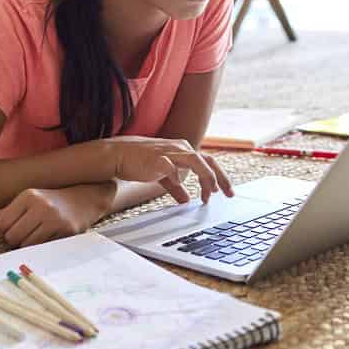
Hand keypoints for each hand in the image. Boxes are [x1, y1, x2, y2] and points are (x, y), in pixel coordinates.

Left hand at [0, 182, 115, 247]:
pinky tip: (47, 237)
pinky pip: (42, 248)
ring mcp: (55, 219)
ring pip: (26, 245)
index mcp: (28, 196)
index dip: (2, 231)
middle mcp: (41, 206)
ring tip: (35, 235)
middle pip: (12, 237)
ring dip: (27, 245)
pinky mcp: (66, 231)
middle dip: (14, 240)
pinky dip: (40, 247)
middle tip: (24, 234)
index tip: (11, 229)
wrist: (85, 198)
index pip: (2, 223)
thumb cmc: (51, 201)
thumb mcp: (28, 200)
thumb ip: (6, 213)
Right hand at [99, 136, 233, 203]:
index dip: (220, 177)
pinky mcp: (157, 159)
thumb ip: (176, 186)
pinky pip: (172, 167)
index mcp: (184, 150)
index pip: (209, 161)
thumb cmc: (141, 162)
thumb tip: (186, 200)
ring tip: (209, 195)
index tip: (225, 193)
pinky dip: (178, 178)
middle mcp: (180, 148)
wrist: (119, 155)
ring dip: (206, 177)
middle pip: (208, 160)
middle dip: (220, 178)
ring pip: (196, 160)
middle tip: (228, 194)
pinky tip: (181, 192)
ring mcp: (169, 152)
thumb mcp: (163, 175)